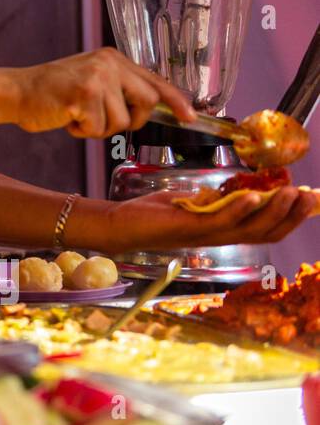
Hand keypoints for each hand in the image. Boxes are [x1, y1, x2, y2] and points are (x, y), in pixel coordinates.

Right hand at [11, 47, 197, 138]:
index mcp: (112, 58)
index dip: (175, 100)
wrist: (16, 92)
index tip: (190, 116)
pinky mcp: (83, 97)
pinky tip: (67, 119)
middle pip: (146, 102)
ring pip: (121, 122)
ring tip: (77, 115)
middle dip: (131, 120)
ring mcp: (96, 79)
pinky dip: (82, 132)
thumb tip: (150, 108)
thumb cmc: (51, 92)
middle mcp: (108, 64)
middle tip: (103, 120)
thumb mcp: (90, 80)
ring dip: (99, 128)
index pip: (154, 80)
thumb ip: (118, 88)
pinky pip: (98, 129)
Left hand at [100, 187, 319, 251]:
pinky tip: (252, 195)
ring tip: (290, 192)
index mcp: (225, 230)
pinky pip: (220, 220)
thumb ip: (216, 199)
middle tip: (312, 197)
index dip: (292, 217)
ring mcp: (207, 234)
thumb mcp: (194, 203)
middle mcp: (221, 236)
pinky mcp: (189, 227)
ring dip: (273, 210)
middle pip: (268, 231)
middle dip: (293, 214)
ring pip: (249, 227)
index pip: (267, 228)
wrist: (122, 224)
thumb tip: (240, 188)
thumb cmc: (155, 214)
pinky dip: (238, 208)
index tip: (312, 199)